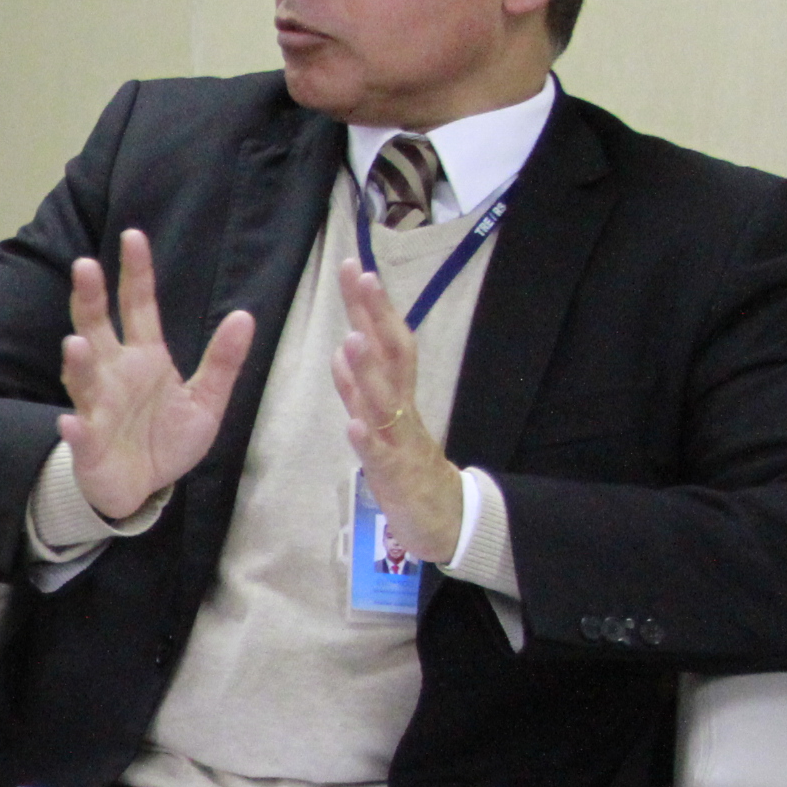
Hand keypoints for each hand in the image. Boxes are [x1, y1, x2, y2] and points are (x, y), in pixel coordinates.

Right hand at [55, 229, 256, 520]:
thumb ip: (223, 362)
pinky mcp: (88, 444)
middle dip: (89, 299)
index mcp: (144, 358)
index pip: (138, 306)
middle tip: (85, 266)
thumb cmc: (166, 440)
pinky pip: (79, 434)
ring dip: (77, 363)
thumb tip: (245, 316)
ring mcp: (96, 407)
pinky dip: (73, 429)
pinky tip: (69, 422)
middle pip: (96, 327)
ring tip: (76, 344)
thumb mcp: (205, 400)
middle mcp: (113, 374)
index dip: (136, 273)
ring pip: (82, 378)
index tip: (134, 236)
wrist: (140, 488)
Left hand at [331, 256, 466, 562]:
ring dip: (369, 370)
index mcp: (397, 394)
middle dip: (376, 317)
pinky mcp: (396, 477)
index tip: (354, 267)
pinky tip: (352, 424)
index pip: (386, 340)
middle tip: (362, 277)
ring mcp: (401, 441)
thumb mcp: (380, 420)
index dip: (371, 306)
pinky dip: (367, 439)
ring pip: (386, 401)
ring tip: (352, 338)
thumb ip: (359, 386)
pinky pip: (381, 457)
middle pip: (393, 355)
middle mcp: (402, 409)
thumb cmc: (407, 466)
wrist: (443, 519)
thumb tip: (343, 345)